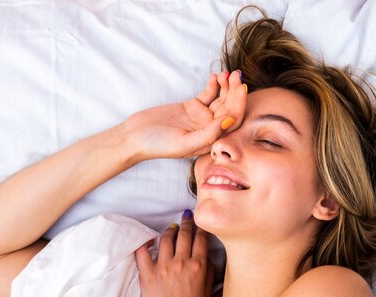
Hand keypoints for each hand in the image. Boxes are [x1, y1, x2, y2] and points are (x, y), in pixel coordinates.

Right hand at [122, 71, 246, 161]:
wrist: (135, 136)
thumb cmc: (157, 144)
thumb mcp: (184, 143)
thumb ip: (208, 134)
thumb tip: (230, 121)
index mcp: (211, 141)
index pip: (232, 123)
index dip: (239, 105)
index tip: (240, 88)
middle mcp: (209, 129)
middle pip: (229, 109)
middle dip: (234, 91)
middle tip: (235, 75)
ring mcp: (201, 117)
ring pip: (221, 100)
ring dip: (226, 86)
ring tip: (226, 72)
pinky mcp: (192, 107)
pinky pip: (208, 94)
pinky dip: (213, 85)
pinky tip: (214, 76)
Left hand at [135, 210, 213, 296]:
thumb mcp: (208, 291)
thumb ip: (209, 271)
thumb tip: (208, 256)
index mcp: (199, 266)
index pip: (200, 239)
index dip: (201, 228)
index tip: (200, 222)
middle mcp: (181, 263)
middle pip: (184, 234)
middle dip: (186, 223)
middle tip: (186, 217)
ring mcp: (163, 267)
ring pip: (165, 239)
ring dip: (169, 231)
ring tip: (171, 229)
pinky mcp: (148, 274)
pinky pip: (143, 252)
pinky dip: (145, 243)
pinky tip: (148, 240)